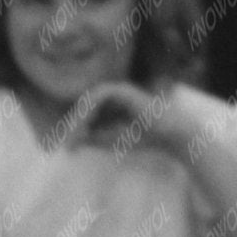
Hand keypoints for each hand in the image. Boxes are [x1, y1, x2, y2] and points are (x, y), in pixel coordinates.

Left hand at [59, 81, 186, 158]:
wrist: (168, 135)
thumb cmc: (144, 139)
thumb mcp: (111, 142)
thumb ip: (91, 140)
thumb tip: (69, 144)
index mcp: (109, 107)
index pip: (85, 114)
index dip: (74, 129)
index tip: (69, 146)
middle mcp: (113, 96)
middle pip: (84, 106)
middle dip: (74, 124)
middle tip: (68, 142)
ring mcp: (118, 91)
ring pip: (89, 100)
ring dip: (80, 117)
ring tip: (76, 135)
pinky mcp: (123, 90)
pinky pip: (100, 95)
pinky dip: (91, 109)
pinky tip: (88, 124)